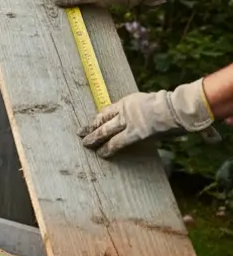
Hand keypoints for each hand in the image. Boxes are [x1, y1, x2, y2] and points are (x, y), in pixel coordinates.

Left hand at [79, 80, 213, 157]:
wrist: (175, 108)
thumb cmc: (171, 105)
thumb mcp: (152, 103)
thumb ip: (143, 111)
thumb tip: (145, 119)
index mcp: (128, 102)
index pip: (108, 111)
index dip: (98, 118)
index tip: (92, 123)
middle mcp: (124, 111)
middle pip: (102, 120)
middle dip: (91, 128)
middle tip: (80, 133)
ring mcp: (128, 122)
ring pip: (105, 132)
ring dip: (95, 139)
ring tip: (86, 145)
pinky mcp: (134, 134)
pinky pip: (117, 143)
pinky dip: (108, 149)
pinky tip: (102, 153)